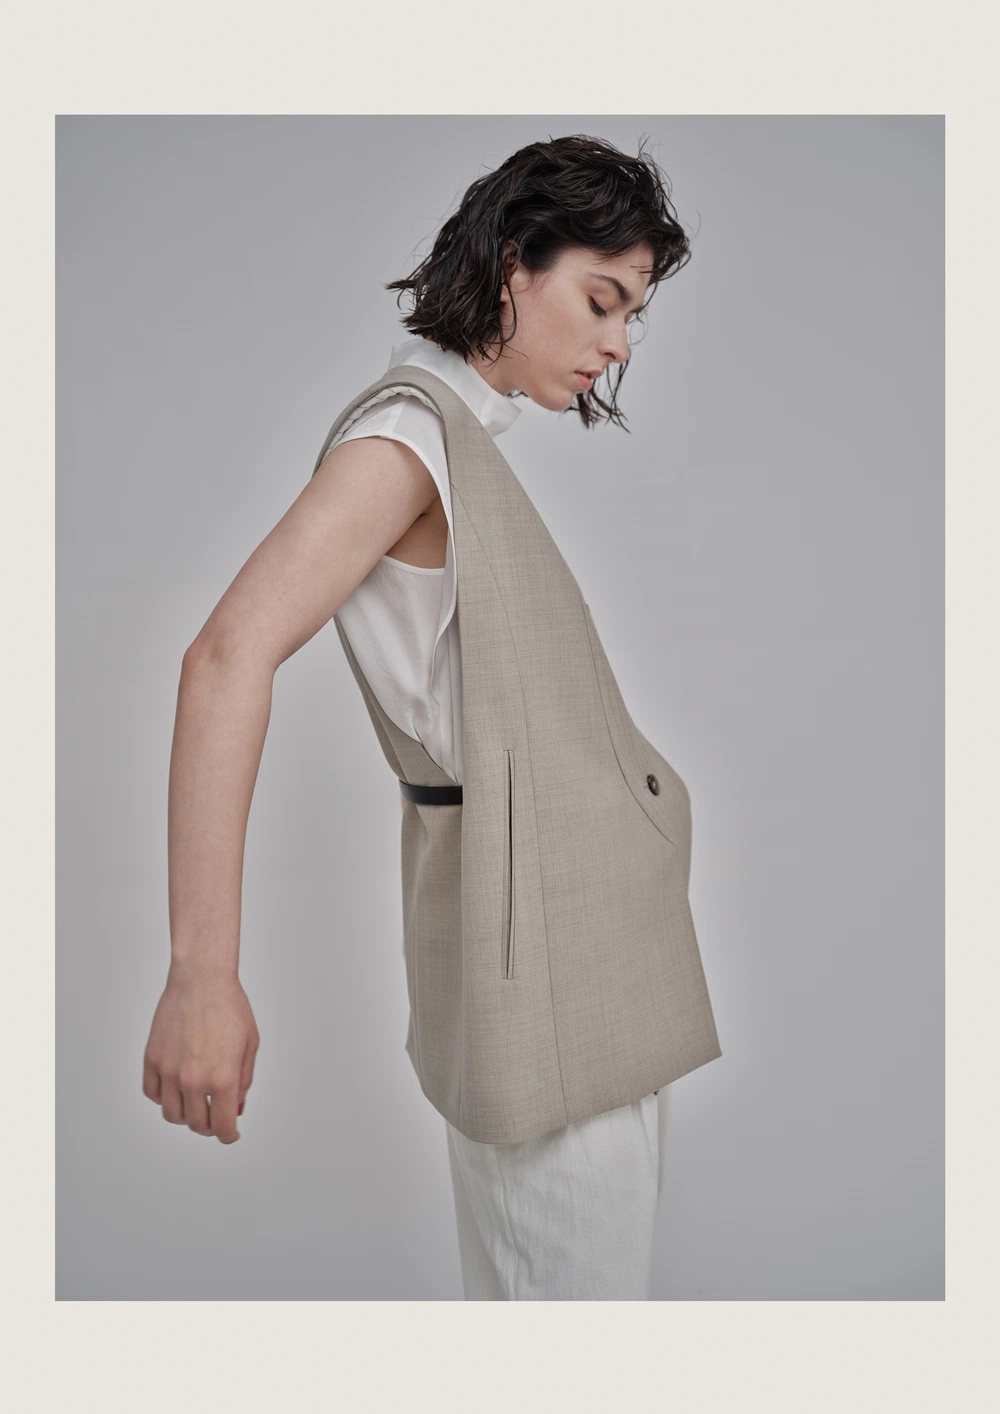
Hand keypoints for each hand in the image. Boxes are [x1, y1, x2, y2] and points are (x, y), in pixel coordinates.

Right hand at [142, 964, 259, 1144]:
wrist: (201, 980)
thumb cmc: (229, 1006)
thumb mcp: (250, 1044)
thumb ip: (244, 1079)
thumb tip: (235, 1105)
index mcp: (222, 1078)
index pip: (222, 1126)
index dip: (228, 1135)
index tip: (229, 1134)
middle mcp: (193, 1080)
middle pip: (197, 1124)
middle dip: (209, 1125)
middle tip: (215, 1116)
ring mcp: (169, 1071)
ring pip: (172, 1114)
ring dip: (185, 1116)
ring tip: (195, 1104)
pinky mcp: (152, 1059)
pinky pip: (152, 1093)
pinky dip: (163, 1098)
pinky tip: (175, 1089)